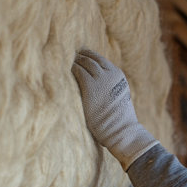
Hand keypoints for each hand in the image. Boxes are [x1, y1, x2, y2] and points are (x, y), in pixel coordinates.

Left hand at [72, 48, 158, 169]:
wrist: (121, 130)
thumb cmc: (117, 120)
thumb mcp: (117, 96)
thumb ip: (109, 86)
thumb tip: (97, 85)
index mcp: (118, 75)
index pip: (101, 60)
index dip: (89, 56)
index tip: (80, 56)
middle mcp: (110, 74)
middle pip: (92, 58)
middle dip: (80, 57)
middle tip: (70, 57)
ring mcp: (101, 79)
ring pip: (84, 62)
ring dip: (75, 62)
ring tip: (66, 63)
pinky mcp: (90, 86)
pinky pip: (78, 71)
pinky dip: (72, 69)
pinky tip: (66, 72)